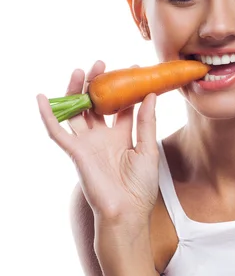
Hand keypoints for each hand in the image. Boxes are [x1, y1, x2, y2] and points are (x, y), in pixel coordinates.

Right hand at [37, 60, 159, 223]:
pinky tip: (42, 98)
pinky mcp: (76, 152)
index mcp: (122, 137)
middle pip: (96, 105)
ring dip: (76, 92)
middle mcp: (103, 138)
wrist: (128, 212)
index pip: (121, 107)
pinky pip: (57, 132)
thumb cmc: (141, 186)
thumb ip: (147, 122)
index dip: (125, 89)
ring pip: (77, 112)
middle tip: (103, 64)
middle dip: (98, 85)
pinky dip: (48, 115)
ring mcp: (88, 144)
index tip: (133, 69)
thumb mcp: (149, 149)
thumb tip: (150, 95)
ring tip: (82, 70)